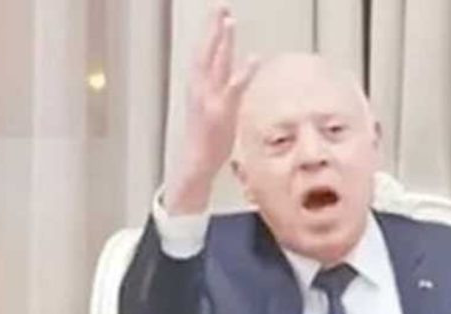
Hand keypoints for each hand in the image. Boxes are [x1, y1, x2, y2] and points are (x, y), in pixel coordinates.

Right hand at [166, 4, 258, 214]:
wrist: (197, 161)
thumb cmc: (207, 137)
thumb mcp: (212, 108)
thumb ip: (222, 89)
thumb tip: (233, 75)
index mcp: (198, 86)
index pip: (204, 53)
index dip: (211, 32)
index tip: (219, 13)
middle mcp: (200, 89)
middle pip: (205, 50)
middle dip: (213, 28)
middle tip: (220, 6)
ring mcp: (209, 99)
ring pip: (215, 63)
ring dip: (222, 41)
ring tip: (230, 21)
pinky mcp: (220, 111)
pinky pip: (233, 88)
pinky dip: (243, 72)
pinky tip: (254, 59)